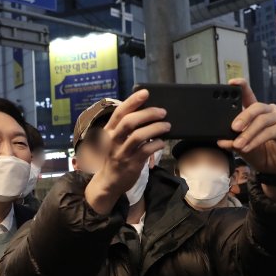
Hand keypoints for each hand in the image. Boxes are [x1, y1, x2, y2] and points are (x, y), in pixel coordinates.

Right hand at [85, 89, 169, 214]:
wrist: (109, 182)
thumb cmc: (115, 157)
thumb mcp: (115, 141)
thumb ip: (126, 128)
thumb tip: (147, 113)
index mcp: (109, 131)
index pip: (119, 112)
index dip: (132, 101)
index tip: (145, 93)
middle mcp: (113, 141)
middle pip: (129, 122)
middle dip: (148, 114)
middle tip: (162, 112)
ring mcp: (121, 153)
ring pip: (138, 136)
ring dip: (155, 128)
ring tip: (167, 125)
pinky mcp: (131, 164)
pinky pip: (146, 151)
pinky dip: (156, 144)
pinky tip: (162, 142)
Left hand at [218, 78, 275, 174]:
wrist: (273, 166)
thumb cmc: (258, 151)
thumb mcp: (241, 146)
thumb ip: (231, 141)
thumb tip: (220, 140)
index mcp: (256, 111)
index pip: (249, 95)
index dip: (242, 87)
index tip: (231, 83)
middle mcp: (269, 110)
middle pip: (256, 107)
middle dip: (243, 117)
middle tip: (233, 128)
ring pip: (262, 121)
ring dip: (248, 133)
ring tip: (238, 144)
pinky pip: (270, 132)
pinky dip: (257, 140)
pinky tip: (248, 147)